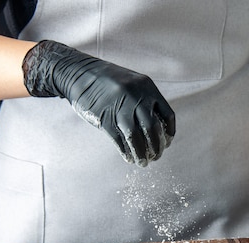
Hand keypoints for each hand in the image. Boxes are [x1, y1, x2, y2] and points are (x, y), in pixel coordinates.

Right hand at [22, 40, 174, 165]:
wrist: (79, 73)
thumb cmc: (108, 82)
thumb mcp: (132, 84)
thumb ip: (145, 100)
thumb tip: (158, 128)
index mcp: (147, 87)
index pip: (167, 115)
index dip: (168, 133)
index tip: (166, 144)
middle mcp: (136, 96)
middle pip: (152, 128)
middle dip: (156, 147)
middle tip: (155, 157)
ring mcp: (119, 107)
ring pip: (136, 137)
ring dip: (141, 153)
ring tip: (142, 163)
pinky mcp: (104, 117)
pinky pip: (119, 139)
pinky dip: (126, 151)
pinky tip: (128, 158)